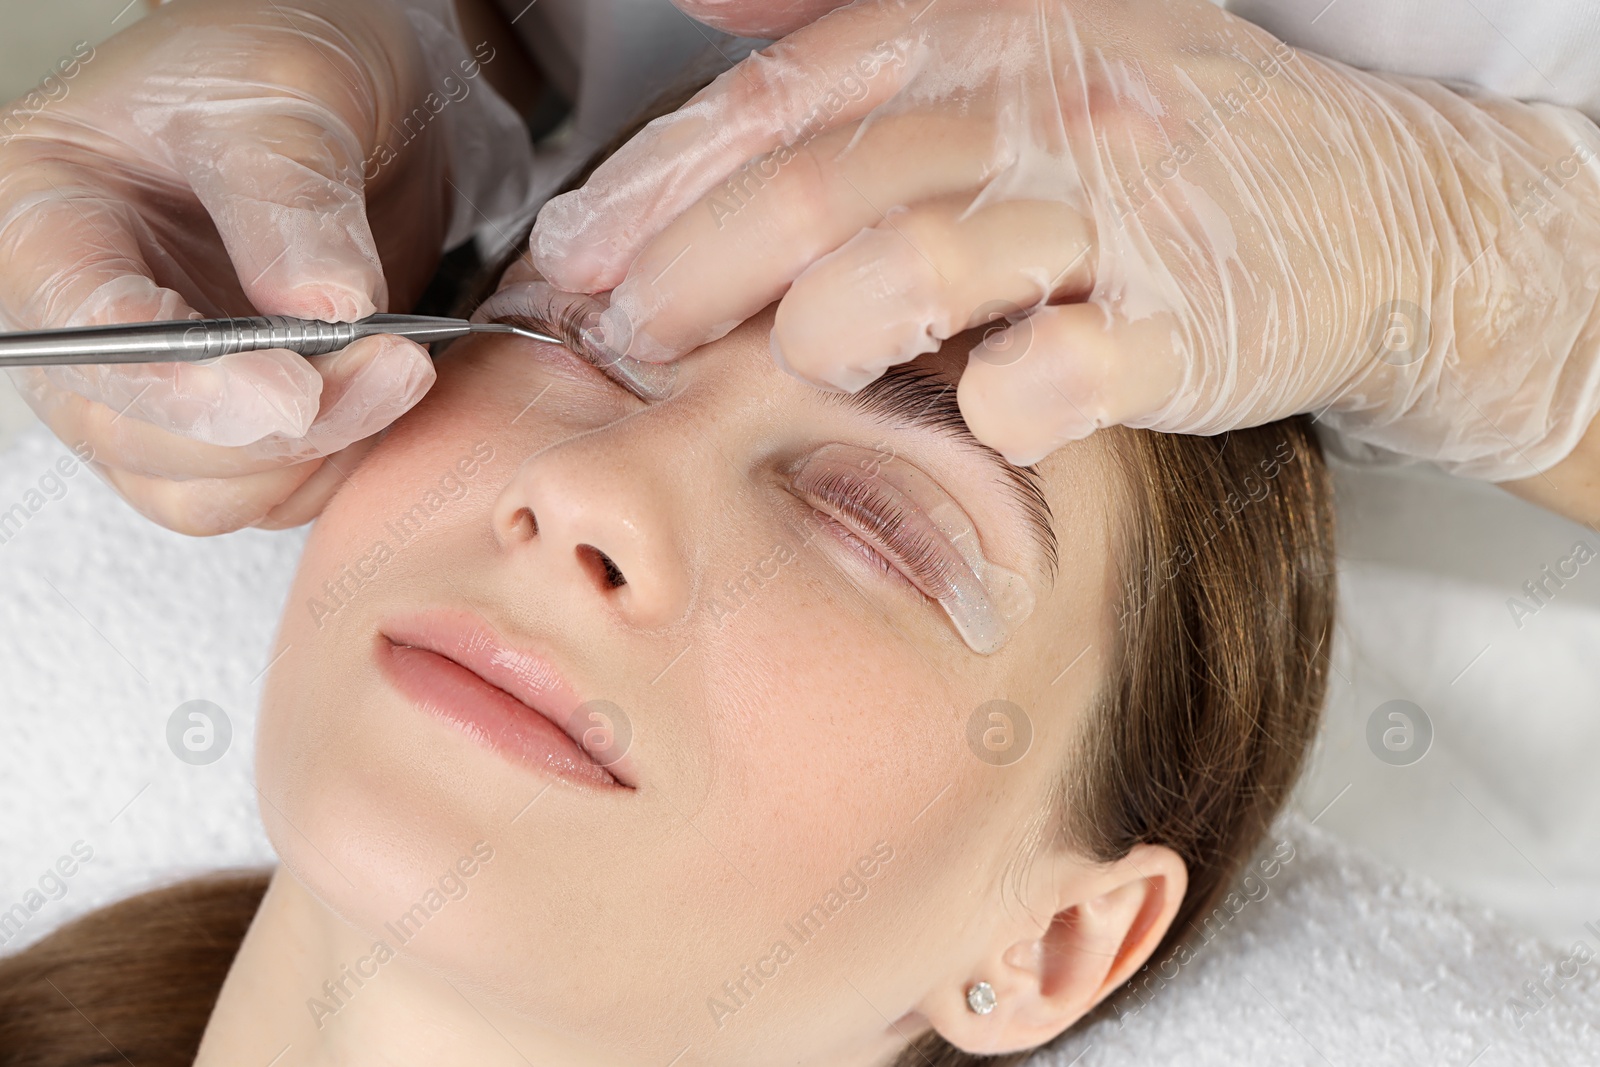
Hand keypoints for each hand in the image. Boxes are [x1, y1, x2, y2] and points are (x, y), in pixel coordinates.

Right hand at [0, 0, 454, 533]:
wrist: (361, 94)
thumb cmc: (286, 61)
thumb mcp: (289, 93)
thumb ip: (294, 199)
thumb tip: (326, 312)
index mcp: (46, 212)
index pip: (80, 328)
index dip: (180, 382)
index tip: (290, 390)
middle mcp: (81, 313)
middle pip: (134, 435)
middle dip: (272, 426)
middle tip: (393, 365)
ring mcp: (156, 378)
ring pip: (202, 487)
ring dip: (315, 454)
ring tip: (405, 367)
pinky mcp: (230, 417)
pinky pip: (271, 491)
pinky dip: (338, 462)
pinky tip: (389, 394)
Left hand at [531, 0, 1599, 479]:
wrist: (1384, 206)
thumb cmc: (1174, 138)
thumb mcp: (1033, 34)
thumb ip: (863, 24)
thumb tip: (710, 3)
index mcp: (990, 30)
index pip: (780, 105)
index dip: (655, 188)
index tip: (570, 260)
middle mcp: (1043, 106)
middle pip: (816, 189)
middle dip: (686, 276)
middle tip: (613, 341)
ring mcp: (1114, 219)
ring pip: (910, 269)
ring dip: (811, 338)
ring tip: (767, 376)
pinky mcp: (1181, 332)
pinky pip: (1044, 379)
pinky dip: (977, 412)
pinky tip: (948, 427)